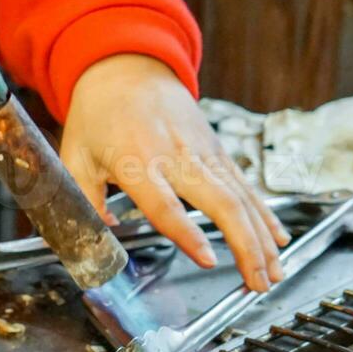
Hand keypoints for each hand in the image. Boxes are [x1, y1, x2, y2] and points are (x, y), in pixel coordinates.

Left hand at [61, 55, 289, 291]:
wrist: (127, 66)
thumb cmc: (97, 115)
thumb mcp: (74, 157)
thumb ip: (84, 203)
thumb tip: (97, 241)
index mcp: (135, 162)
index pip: (165, 204)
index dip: (188, 234)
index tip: (209, 260)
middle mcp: (176, 156)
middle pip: (219, 203)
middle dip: (245, 246)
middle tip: (257, 284)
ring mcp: (202, 152)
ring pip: (240, 198)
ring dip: (261, 239)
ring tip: (273, 274)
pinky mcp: (217, 150)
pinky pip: (245, 187)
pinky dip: (264, 215)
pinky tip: (277, 241)